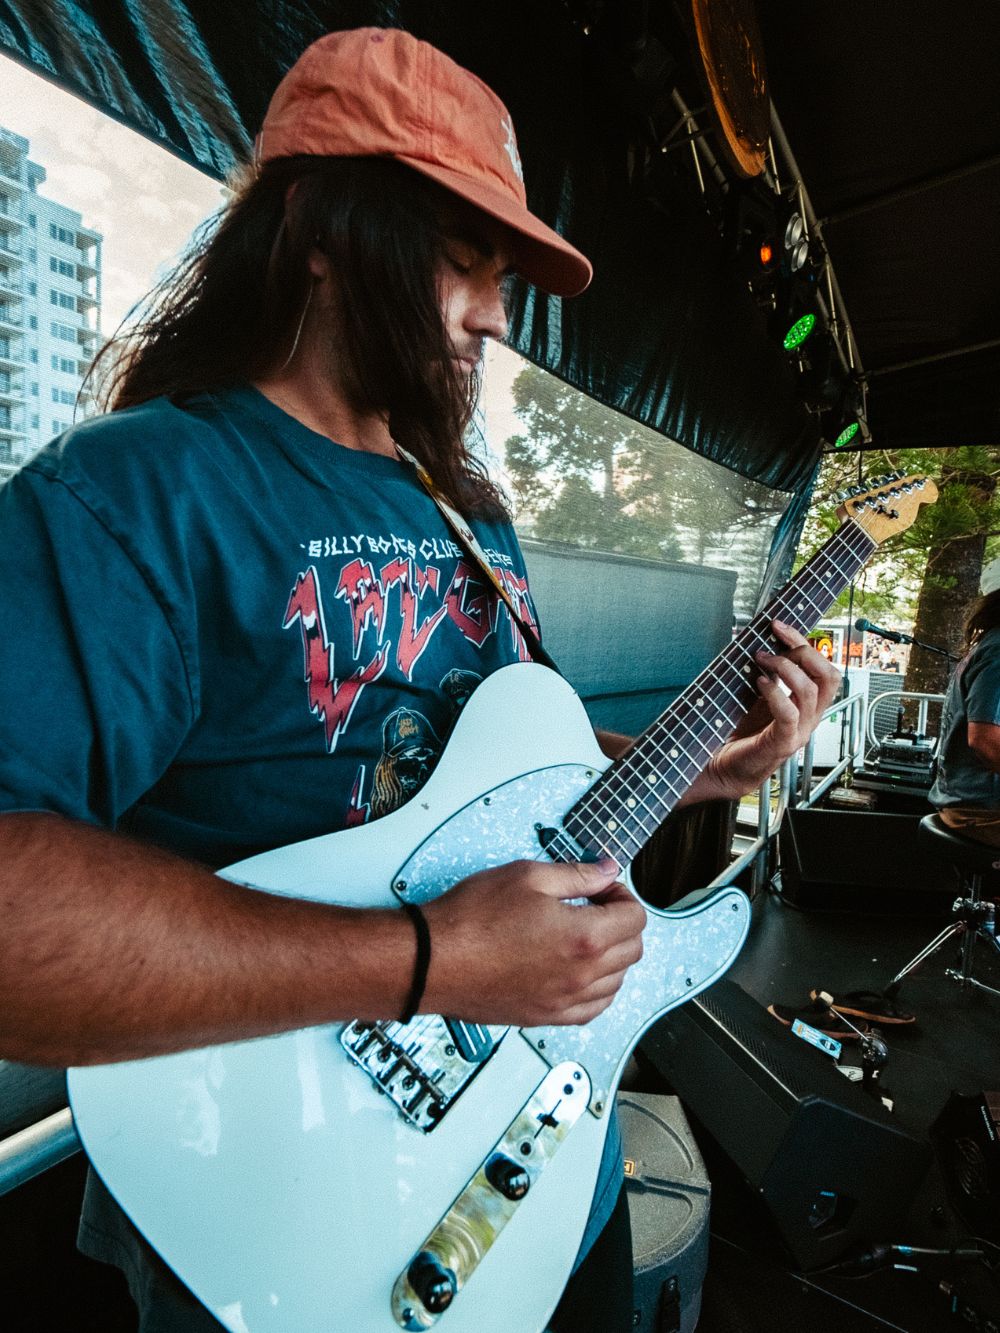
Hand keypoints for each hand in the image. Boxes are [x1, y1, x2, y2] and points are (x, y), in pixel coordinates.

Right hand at [421, 856, 645, 1027]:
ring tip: (583, 936)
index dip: (622, 895)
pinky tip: (580, 972)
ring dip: (611, 956)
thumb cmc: (471, 920)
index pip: (635, 918)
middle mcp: (581, 976)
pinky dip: (597, 989)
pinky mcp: (547, 1018)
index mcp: (584, 938)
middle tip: (594, 906)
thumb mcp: (527, 876)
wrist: (433, 960)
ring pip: (618, 982)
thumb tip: (606, 871)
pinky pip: (593, 1009)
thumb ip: (577, 874)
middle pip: (632, 950)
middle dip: (620, 923)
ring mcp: (565, 1001)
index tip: (602, 889)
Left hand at [702, 618, 841, 798]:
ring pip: (811, 692)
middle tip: (776, 641)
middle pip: (828, 677)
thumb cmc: (737, 733)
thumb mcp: (756, 696)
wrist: (720, 768)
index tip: (780, 626)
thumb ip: (767, 674)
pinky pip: (789, 714)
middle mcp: (807, 718)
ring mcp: (798, 732)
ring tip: (762, 660)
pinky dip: (776, 693)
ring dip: (786, 668)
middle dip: (804, 651)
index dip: (804, 643)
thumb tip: (762, 642)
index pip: (822, 668)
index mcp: (805, 705)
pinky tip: (760, 683)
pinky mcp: (782, 744)